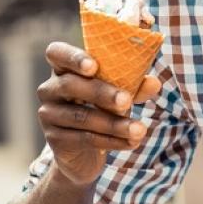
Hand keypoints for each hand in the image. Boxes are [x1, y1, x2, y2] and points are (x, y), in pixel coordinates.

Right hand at [36, 42, 161, 185]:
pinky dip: (112, 141)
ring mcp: (48, 114)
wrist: (85, 150)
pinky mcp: (54, 138)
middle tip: (126, 101)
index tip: (94, 66)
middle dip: (101, 93)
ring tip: (139, 130)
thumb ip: (134, 85)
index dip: (73, 57)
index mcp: (64, 68)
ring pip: (82, 117)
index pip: (57, 53)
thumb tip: (154, 83)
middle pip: (70, 85)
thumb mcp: (119, 92)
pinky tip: (131, 143)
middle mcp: (50, 89)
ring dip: (114, 124)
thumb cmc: (103, 107)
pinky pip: (84, 138)